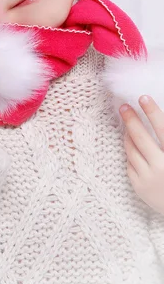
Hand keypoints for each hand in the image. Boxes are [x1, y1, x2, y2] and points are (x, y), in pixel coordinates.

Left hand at [120, 95, 163, 215]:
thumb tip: (157, 116)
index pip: (162, 129)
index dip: (152, 112)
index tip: (143, 97)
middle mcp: (161, 167)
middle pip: (141, 138)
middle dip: (131, 119)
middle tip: (124, 107)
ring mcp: (148, 178)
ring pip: (131, 149)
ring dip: (128, 134)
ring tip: (127, 123)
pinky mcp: (138, 186)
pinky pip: (129, 163)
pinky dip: (130, 152)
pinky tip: (131, 143)